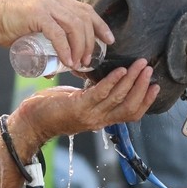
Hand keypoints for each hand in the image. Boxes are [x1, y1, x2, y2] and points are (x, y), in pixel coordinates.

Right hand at [0, 0, 112, 70]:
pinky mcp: (36, 14)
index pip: (86, 10)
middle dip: (92, 42)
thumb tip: (55, 67)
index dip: (101, 25)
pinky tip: (67, 60)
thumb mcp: (33, 27)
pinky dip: (66, 49)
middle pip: (85, 19)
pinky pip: (58, 33)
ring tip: (78, 63)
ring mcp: (46, 5)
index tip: (109, 41)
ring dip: (81, 47)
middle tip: (89, 61)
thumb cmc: (6, 25)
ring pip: (75, 26)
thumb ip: (46, 40)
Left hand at [9, 60, 158, 150]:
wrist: (30, 122)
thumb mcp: (80, 101)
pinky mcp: (78, 108)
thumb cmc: (52, 109)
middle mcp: (99, 120)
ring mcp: (90, 115)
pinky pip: (100, 94)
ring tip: (139, 65)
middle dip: (142, 86)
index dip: (146, 101)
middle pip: (130, 106)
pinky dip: (112, 82)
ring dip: (132, 80)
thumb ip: (94, 94)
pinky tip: (119, 71)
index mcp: (101, 119)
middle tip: (149, 68)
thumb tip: (108, 79)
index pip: (132, 114)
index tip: (155, 86)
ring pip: (119, 99)